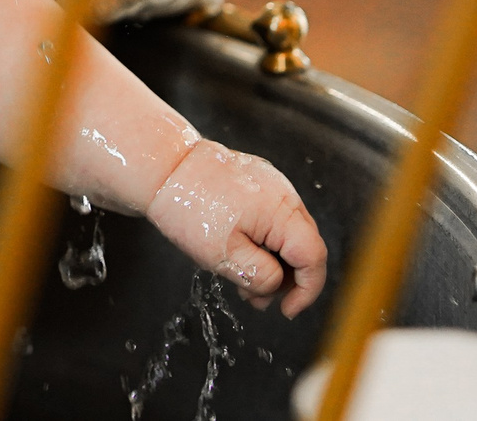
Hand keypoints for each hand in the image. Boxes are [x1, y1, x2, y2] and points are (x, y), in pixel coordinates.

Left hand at [145, 141, 327, 315]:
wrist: (162, 166)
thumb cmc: (189, 207)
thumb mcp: (223, 255)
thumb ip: (260, 276)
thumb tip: (277, 285)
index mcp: (281, 211)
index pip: (314, 257)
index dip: (307, 290)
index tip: (287, 310)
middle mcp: (284, 194)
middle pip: (304, 247)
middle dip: (285, 280)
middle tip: (257, 300)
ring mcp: (271, 184)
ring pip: (287, 233)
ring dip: (272, 262)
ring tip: (242, 279)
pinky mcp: (257, 180)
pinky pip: (272, 217)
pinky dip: (262, 240)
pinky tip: (238, 252)